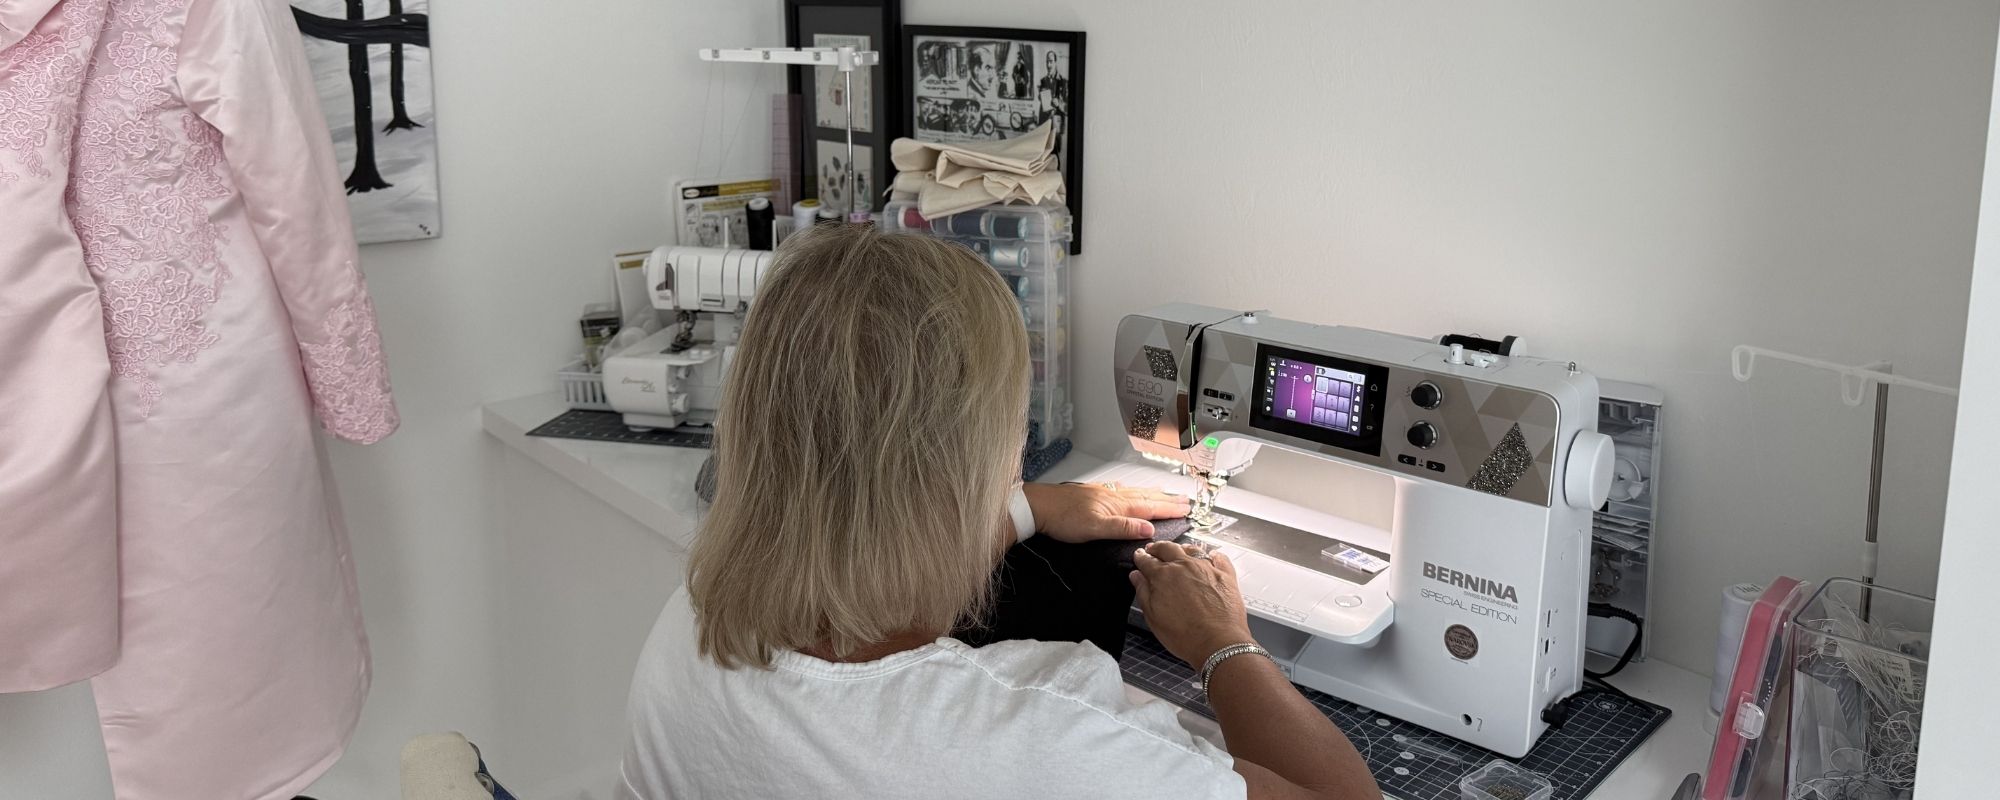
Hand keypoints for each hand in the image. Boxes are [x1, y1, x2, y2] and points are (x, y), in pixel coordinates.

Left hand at [1022, 482, 1189, 543]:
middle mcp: (1112, 496)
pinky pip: (1120, 490)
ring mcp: (1102, 493)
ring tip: (1164, 493)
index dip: (1169, 508)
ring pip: (1134, 492)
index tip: (1186, 508)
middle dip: (1166, 499)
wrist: (1038, 506)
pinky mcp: (1092, 494)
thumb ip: (1123, 528)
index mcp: (1117, 505)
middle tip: (1184, 499)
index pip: (1150, 507)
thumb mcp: (1095, 529)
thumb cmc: (1062, 518)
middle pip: (1146, 496)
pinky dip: (1131, 491)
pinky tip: (1127, 491)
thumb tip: (1148, 529)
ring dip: (1152, 493)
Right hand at [1130, 541, 1255, 666]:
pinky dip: (1212, 554)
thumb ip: (1143, 592)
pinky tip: (1210, 557)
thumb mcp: (1153, 617)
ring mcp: (1206, 568)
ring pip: (1191, 549)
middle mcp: (1184, 566)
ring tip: (1178, 550)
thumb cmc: (1186, 636)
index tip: (1140, 556)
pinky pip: (1218, 557)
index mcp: (1163, 576)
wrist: (1218, 643)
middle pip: (1167, 548)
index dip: (1141, 557)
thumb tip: (1136, 577)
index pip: (1147, 560)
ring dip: (1181, 548)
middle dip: (1158, 548)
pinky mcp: (1225, 575)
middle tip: (1153, 549)